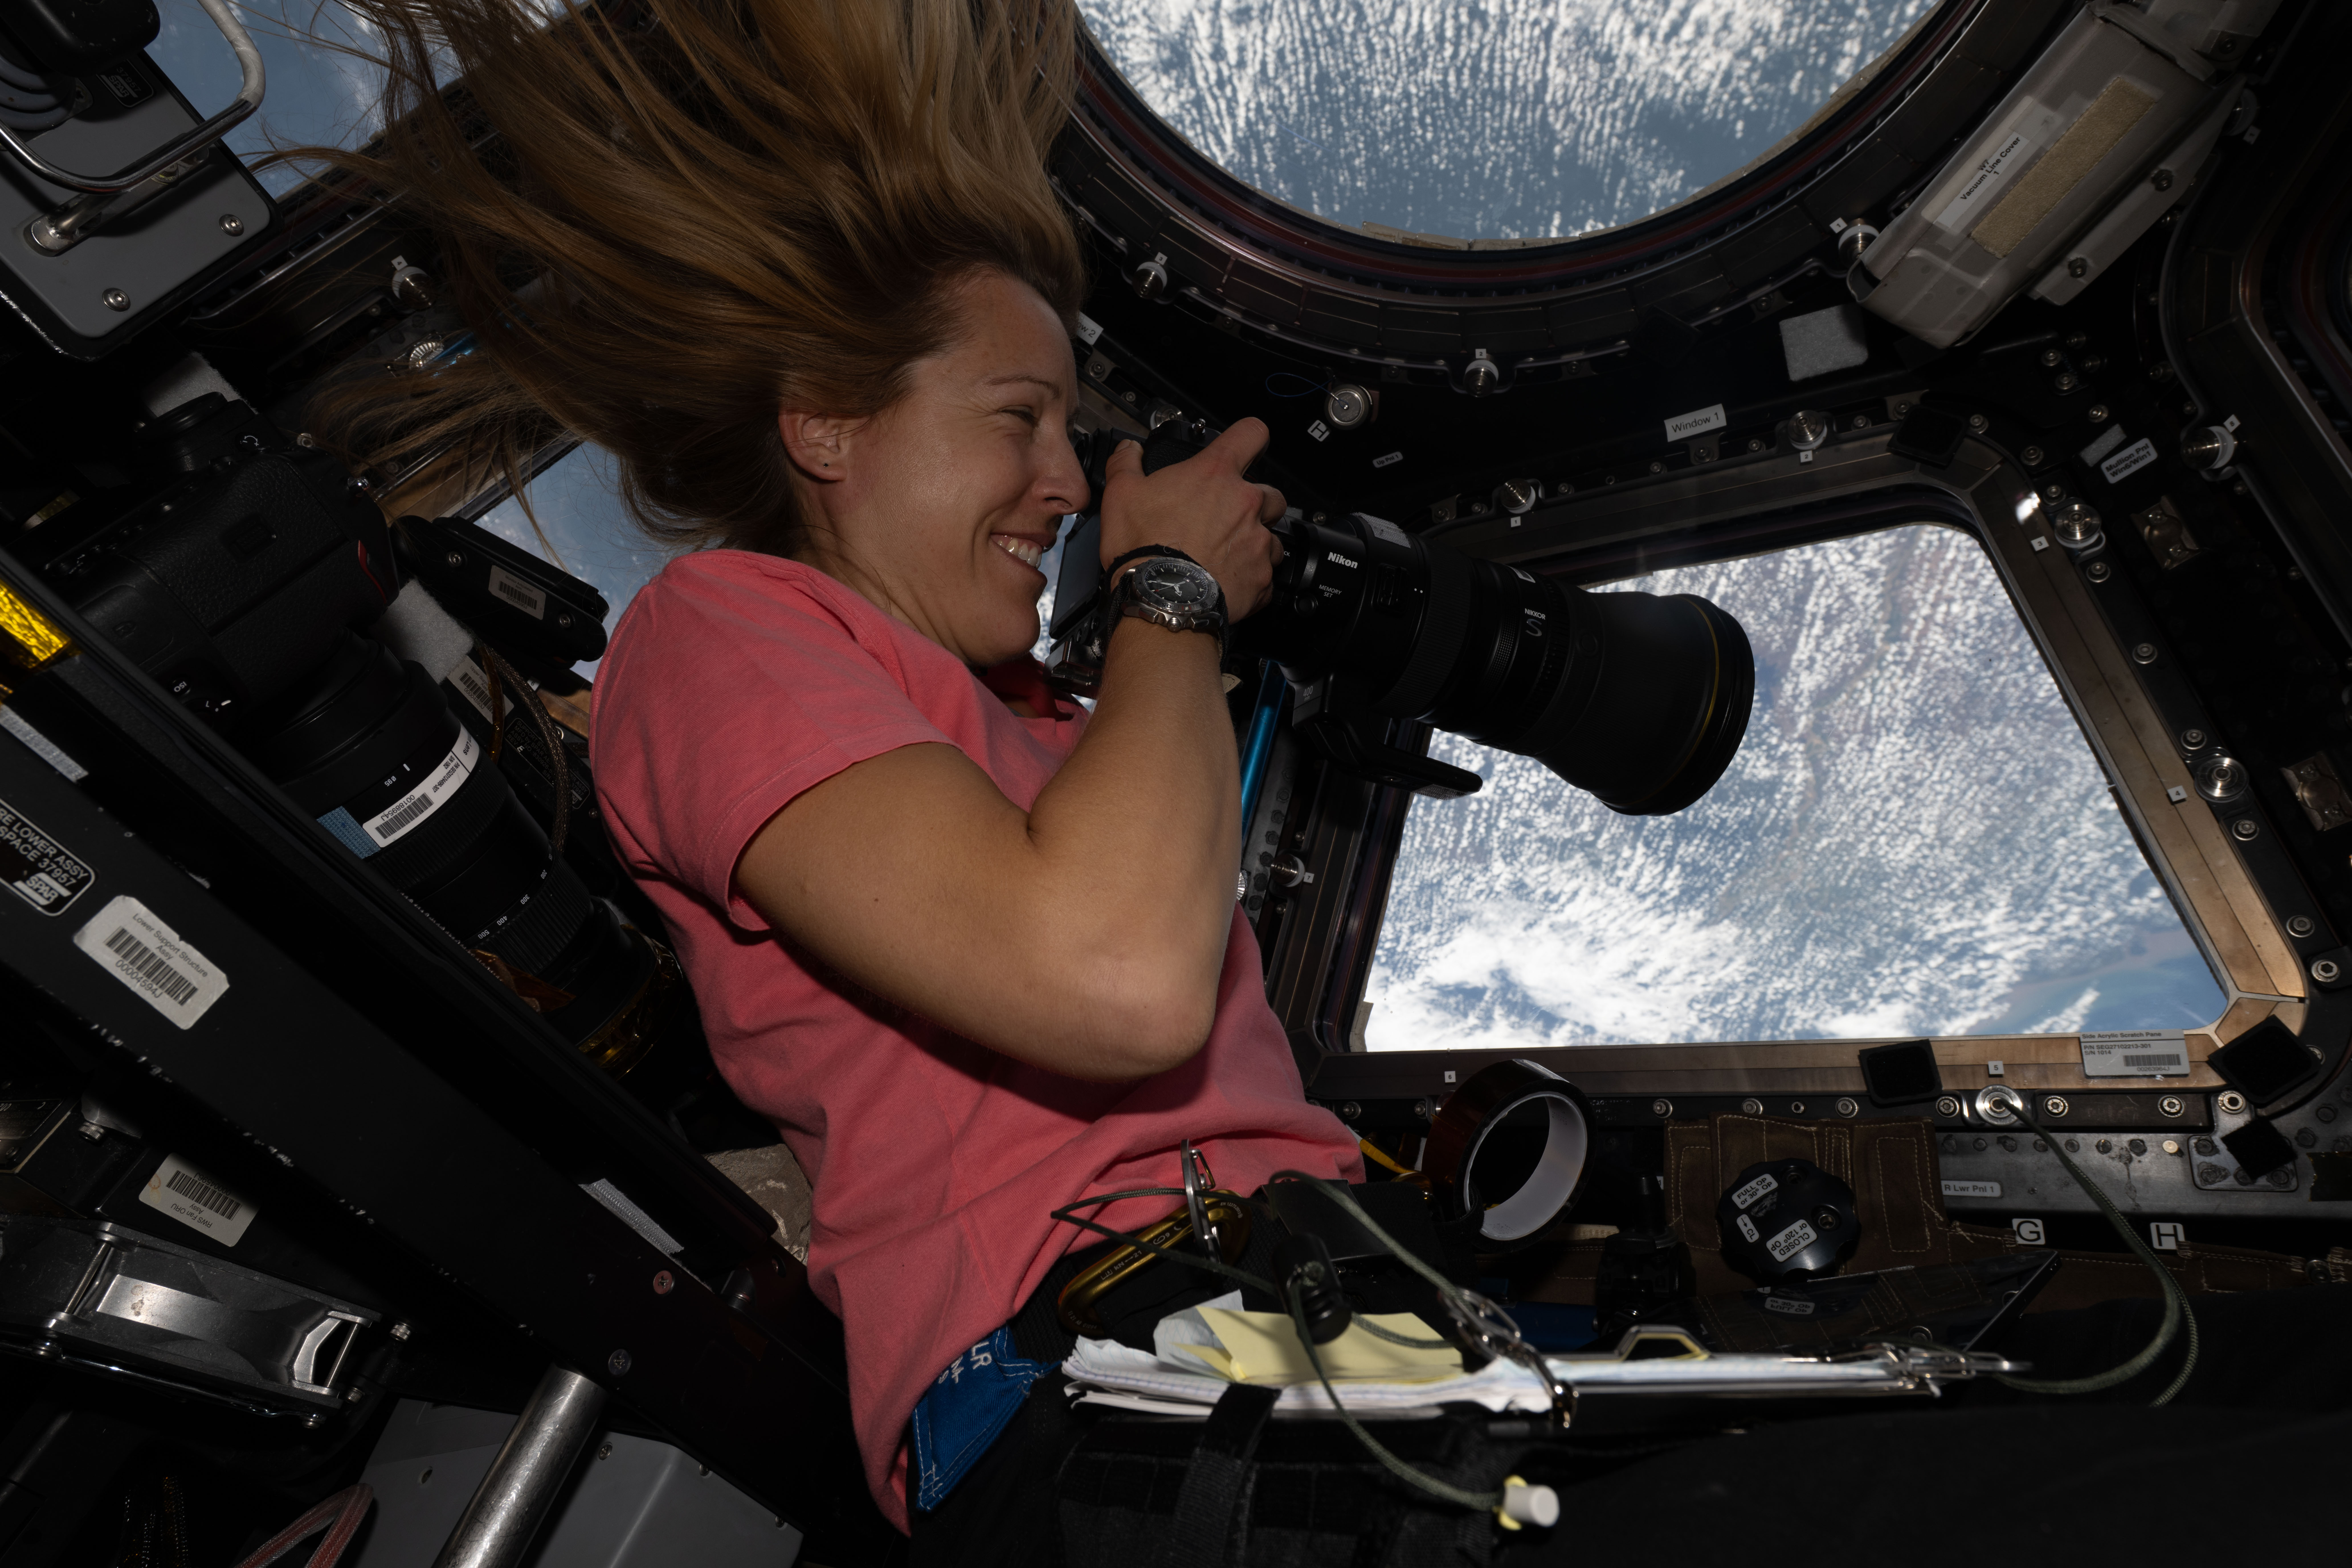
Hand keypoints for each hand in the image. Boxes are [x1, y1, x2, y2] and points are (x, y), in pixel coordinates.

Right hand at [1097, 418, 1285, 617]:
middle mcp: (1245, 504)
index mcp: (1215, 474)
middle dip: (1255, 502)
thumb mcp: (1121, 494)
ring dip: (1255, 541)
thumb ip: (1127, 463)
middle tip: (1225, 517)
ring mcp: (1258, 541)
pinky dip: (1251, 576)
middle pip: (1270, 492)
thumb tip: (1129, 450)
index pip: (1251, 433)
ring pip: (1273, 535)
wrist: (1160, 599)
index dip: (1250, 437)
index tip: (1246, 446)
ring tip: (1225, 554)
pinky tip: (1227, 580)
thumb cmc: (1144, 546)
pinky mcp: (1261, 577)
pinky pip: (1266, 574)